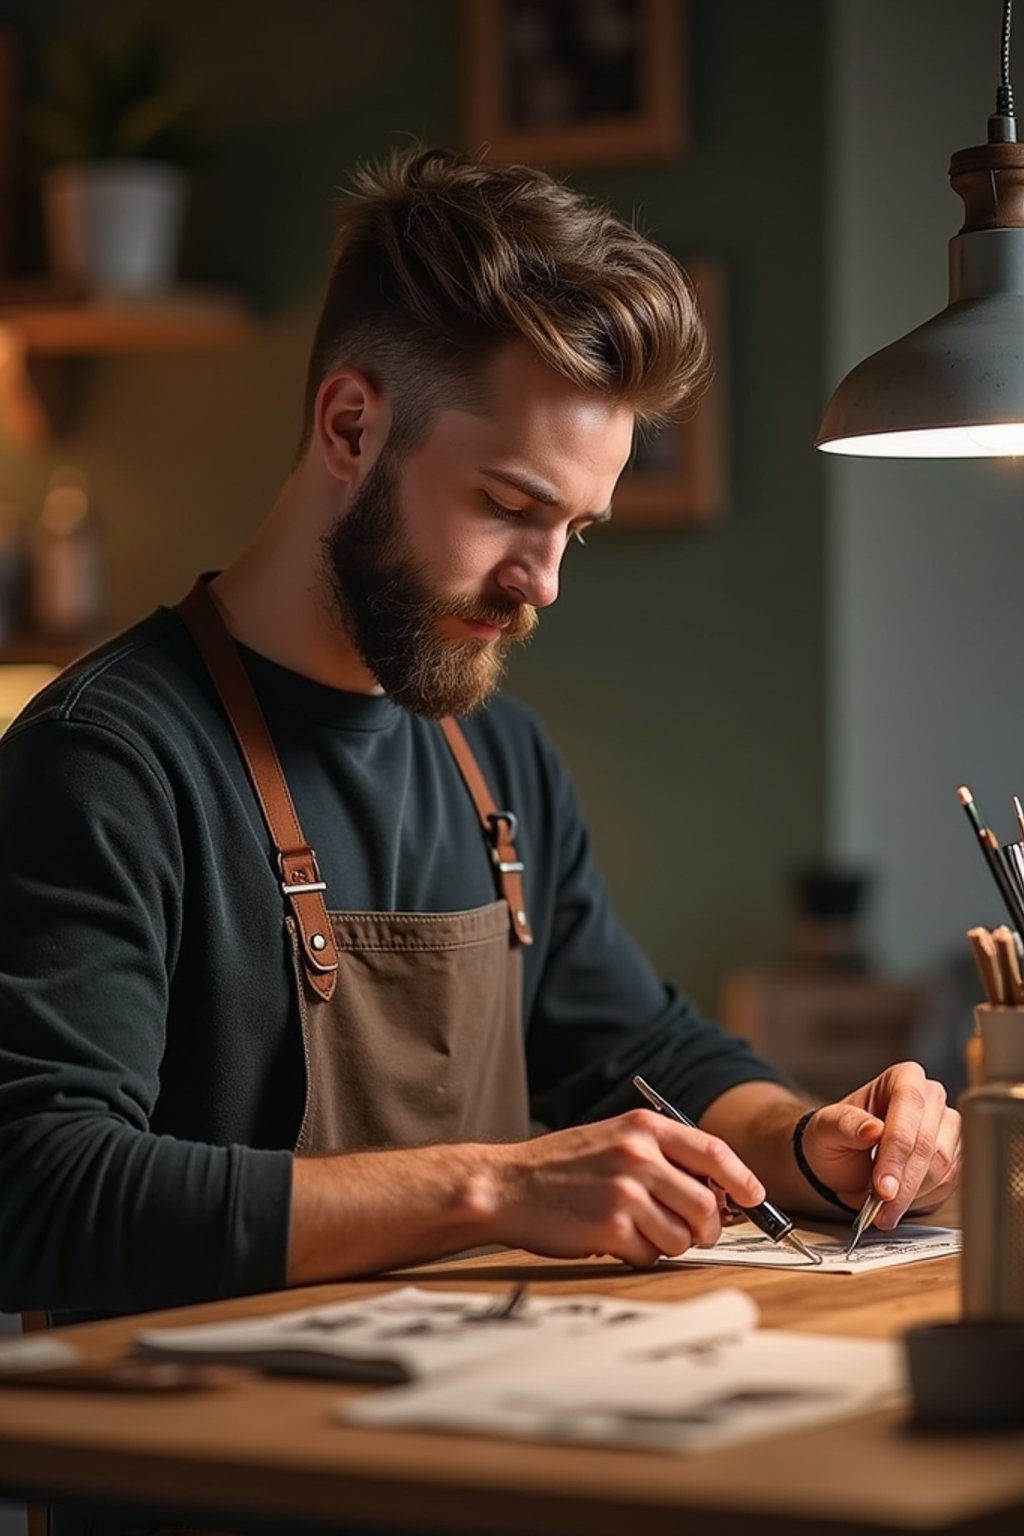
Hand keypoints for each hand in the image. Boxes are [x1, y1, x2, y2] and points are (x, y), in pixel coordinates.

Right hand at [484, 1110, 765, 1266]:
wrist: (508, 1186)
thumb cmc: (562, 1167)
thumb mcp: (614, 1138)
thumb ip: (662, 1155)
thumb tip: (717, 1188)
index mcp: (643, 1127)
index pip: (714, 1152)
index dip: (742, 1179)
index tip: (754, 1198)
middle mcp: (639, 1155)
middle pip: (707, 1203)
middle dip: (708, 1227)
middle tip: (695, 1232)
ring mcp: (626, 1192)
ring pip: (684, 1235)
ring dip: (672, 1243)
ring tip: (643, 1232)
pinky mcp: (612, 1227)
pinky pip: (653, 1255)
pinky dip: (642, 1255)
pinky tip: (617, 1240)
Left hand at [799, 1062, 960, 1227]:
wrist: (842, 1159)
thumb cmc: (835, 1137)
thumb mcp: (826, 1128)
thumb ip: (845, 1125)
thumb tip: (872, 1129)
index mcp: (903, 1078)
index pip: (909, 1108)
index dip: (896, 1152)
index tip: (882, 1188)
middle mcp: (931, 1098)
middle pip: (929, 1144)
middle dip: (904, 1183)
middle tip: (881, 1210)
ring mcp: (947, 1128)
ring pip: (943, 1168)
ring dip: (911, 1196)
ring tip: (882, 1208)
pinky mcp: (955, 1157)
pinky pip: (948, 1185)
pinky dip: (921, 1200)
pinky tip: (898, 1201)